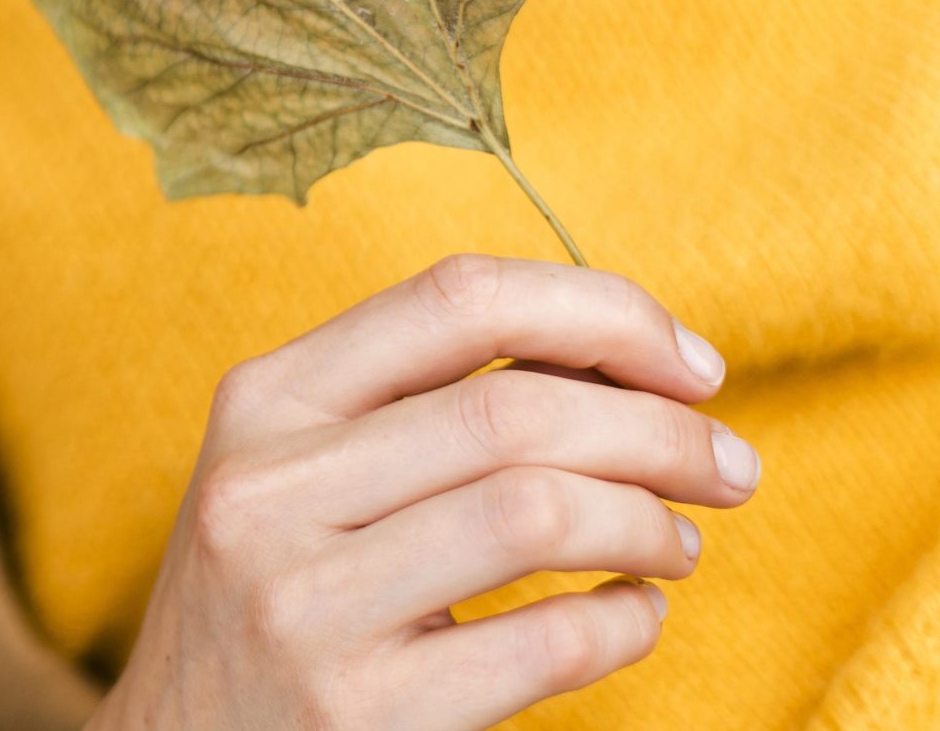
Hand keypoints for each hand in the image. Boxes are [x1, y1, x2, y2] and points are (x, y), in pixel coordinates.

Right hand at [89, 254, 758, 730]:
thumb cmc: (271, 595)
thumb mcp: (293, 472)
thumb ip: (412, 404)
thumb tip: (620, 356)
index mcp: (262, 400)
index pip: (455, 300)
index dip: (600, 313)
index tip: (690, 361)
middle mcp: (267, 488)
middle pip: (513, 410)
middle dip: (661, 429)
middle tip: (727, 465)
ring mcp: (305, 603)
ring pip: (536, 511)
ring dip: (650, 522)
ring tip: (677, 543)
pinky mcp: (357, 711)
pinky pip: (547, 644)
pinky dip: (628, 624)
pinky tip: (635, 616)